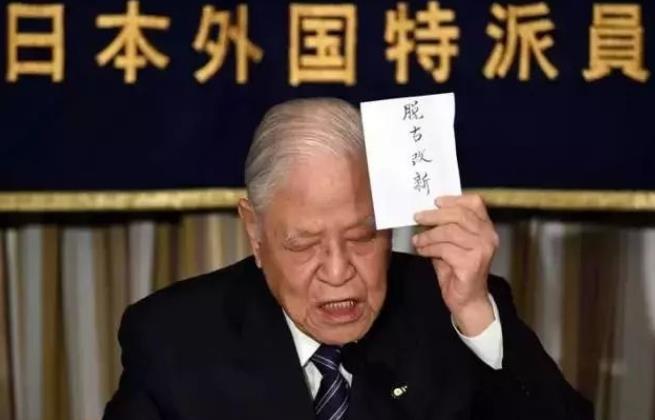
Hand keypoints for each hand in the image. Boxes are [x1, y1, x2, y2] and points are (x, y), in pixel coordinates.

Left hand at [412, 194, 498, 335]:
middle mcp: (488, 237)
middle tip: (417, 217)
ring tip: (417, 240)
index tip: (435, 201)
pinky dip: (429, 249)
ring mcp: (482, 250)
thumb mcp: (451, 243)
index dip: (454, 199)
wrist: (467, 299)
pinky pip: (445, 249)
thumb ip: (445, 227)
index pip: (475, 203)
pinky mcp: (472, 264)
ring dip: (429, 235)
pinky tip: (422, 251)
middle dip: (435, 215)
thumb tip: (425, 212)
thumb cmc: (457, 269)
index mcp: (485, 227)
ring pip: (450, 232)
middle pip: (460, 215)